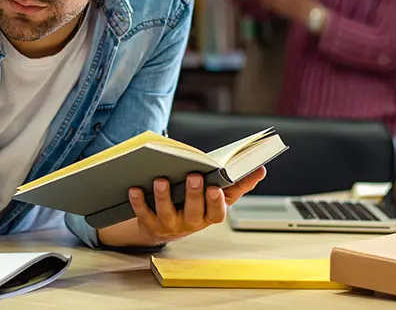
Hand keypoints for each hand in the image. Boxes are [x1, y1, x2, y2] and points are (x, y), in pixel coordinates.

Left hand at [125, 167, 266, 243]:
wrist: (167, 225)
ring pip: (168, 212)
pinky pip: (144, 214)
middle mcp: (192, 223)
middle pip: (195, 210)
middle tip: (193, 176)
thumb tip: (261, 170)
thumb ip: (237, 183)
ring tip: (161, 180)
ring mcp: (171, 225)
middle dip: (194, 194)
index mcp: (210, 215)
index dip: (218, 201)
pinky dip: (139, 201)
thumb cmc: (197, 203)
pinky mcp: (151, 225)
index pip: (219, 211)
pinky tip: (135, 188)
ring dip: (164, 196)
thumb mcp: (218, 195)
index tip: (216, 187)